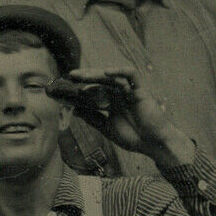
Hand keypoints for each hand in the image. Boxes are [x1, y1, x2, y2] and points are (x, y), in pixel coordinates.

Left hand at [63, 67, 194, 164]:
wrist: (153, 144)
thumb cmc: (133, 137)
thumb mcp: (107, 128)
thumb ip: (93, 118)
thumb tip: (75, 110)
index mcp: (111, 102)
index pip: (92, 92)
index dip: (78, 90)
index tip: (62, 91)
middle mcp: (119, 94)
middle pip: (99, 81)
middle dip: (84, 78)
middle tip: (69, 76)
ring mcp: (129, 91)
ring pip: (111, 76)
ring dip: (95, 74)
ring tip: (80, 75)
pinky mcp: (140, 90)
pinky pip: (131, 75)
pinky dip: (120, 71)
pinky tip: (107, 72)